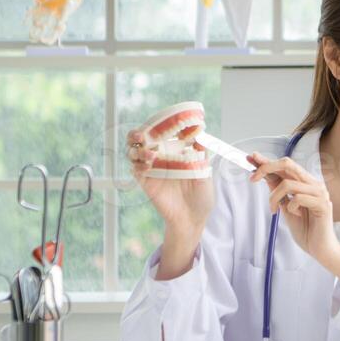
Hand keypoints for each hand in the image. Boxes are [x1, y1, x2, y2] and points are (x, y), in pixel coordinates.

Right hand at [127, 128, 215, 244]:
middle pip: (140, 139)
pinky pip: (135, 170)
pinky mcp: (146, 183)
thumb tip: (202, 133)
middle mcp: (160, 158)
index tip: (160, 122)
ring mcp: (151, 170)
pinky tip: (147, 167)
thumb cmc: (201, 195)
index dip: (156, 124)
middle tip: (141, 135)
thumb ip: (202, 153)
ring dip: (137, 150)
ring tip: (150, 154)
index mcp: (174, 151)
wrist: (193, 218)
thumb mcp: (206, 172)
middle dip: (136, 133)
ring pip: (134, 153)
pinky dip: (138, 165)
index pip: (159, 132)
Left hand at [248, 152, 339, 278]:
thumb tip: (263, 175)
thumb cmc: (306, 230)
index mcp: (306, 183)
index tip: (250, 158)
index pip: (285, 165)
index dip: (267, 160)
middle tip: (252, 179)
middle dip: (266, 168)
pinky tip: (296, 215)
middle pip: (287, 164)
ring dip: (274, 197)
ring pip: (288, 183)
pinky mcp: (322, 204)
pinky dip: (290, 207)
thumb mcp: (286, 207)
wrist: (320, 249)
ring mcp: (320, 192)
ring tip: (274, 210)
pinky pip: (298, 198)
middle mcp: (314, 183)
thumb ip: (278, 191)